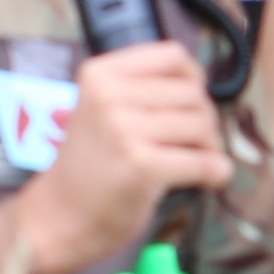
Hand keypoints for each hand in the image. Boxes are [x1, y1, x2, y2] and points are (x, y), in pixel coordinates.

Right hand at [14, 39, 231, 273]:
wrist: (57, 218)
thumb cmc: (88, 166)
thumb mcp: (101, 109)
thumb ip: (140, 90)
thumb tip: (201, 85)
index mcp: (99, 74)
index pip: (172, 56)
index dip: (194, 80)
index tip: (191, 103)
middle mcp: (109, 95)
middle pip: (193, 93)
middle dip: (204, 120)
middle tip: (194, 144)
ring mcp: (124, 130)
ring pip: (202, 125)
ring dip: (210, 147)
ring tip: (197, 162)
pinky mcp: (142, 167)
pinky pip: (203, 161)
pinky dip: (215, 172)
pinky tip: (208, 179)